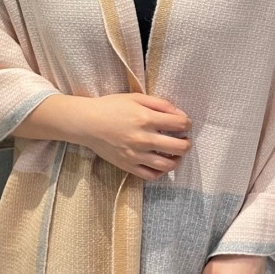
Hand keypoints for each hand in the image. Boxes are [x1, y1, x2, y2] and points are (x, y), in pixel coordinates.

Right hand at [78, 92, 192, 180]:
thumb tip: (180, 114)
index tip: (184, 124)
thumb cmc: (111, 107)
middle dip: (187, 143)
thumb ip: (160, 104)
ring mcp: (136, 155)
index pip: (179, 124)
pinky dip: (161, 172)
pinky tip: (161, 163)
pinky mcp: (128, 166)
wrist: (87, 123)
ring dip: (178, 160)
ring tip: (176, 154)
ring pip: (167, 165)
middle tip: (184, 140)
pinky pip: (151, 175)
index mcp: (146, 119)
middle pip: (178, 147)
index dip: (187, 123)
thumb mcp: (136, 98)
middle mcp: (143, 139)